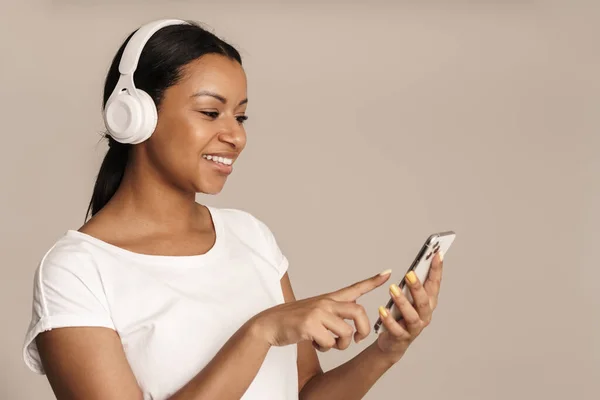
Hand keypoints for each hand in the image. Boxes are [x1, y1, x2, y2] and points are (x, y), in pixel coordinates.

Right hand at [251, 270, 392, 351]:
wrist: (269, 324)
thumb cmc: (295, 321)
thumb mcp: (316, 312)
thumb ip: (334, 316)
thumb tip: (353, 330)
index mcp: (329, 298)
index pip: (355, 288)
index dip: (373, 281)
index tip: (388, 273)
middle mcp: (326, 303)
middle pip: (359, 312)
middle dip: (364, 330)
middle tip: (359, 340)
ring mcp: (318, 313)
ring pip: (346, 333)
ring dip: (341, 344)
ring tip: (328, 343)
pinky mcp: (310, 325)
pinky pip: (329, 343)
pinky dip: (325, 348)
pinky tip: (314, 343)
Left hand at [375, 252, 443, 362]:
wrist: (393, 342)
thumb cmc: (401, 315)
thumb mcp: (408, 298)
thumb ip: (412, 285)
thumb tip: (414, 267)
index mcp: (428, 302)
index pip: (434, 284)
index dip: (437, 270)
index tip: (437, 254)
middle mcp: (425, 315)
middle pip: (424, 301)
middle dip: (418, 286)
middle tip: (409, 273)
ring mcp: (414, 328)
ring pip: (412, 316)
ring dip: (402, 301)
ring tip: (392, 289)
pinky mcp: (402, 337)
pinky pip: (396, 329)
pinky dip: (389, 319)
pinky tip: (382, 310)